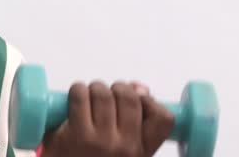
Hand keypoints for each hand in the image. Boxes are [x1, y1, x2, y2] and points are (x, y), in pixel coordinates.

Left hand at [41, 81, 174, 156]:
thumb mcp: (120, 150)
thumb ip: (134, 122)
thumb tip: (139, 87)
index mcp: (143, 152)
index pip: (164, 119)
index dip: (150, 102)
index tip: (137, 98)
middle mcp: (127, 148)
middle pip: (129, 98)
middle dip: (117, 89)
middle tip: (105, 95)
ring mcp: (103, 141)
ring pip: (104, 94)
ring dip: (94, 88)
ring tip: (88, 95)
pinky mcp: (78, 135)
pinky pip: (80, 96)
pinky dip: (76, 90)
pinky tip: (74, 98)